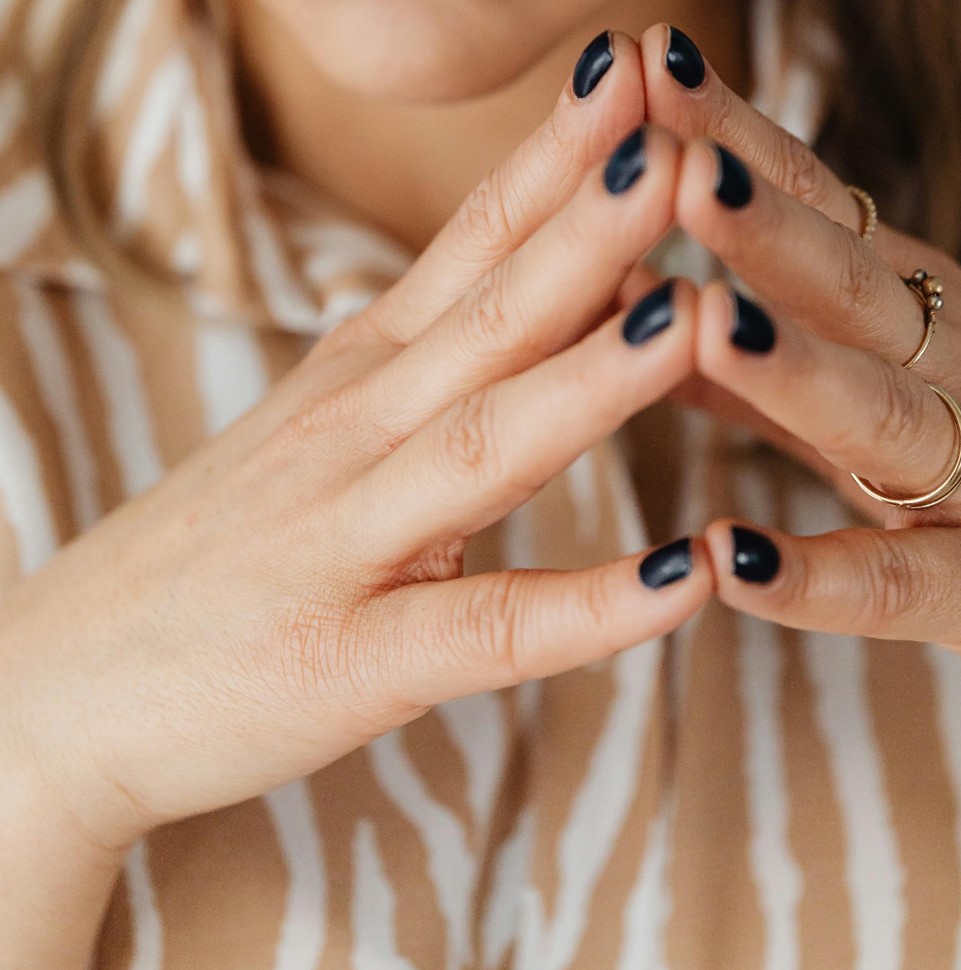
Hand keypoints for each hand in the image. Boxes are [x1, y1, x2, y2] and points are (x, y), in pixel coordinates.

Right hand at [2, 32, 712, 868]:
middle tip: (683, 130)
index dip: (553, 164)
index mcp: (351, 385)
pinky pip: (490, 629)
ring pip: (486, 445)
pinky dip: (593, 606)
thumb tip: (525, 319)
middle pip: (486, 317)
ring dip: (596, 377)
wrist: (60, 696)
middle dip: (590, 222)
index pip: (465, 251)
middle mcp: (350, 441)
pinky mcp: (350, 664)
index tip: (635, 81)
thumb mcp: (306, 443)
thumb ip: (409, 383)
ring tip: (695, 313)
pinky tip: (688, 577)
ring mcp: (345, 548)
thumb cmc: (202, 569)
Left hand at [639, 23, 960, 660]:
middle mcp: (953, 375)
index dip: (737, 145)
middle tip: (671, 162)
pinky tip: (725, 559)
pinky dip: (812, 576)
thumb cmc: (960, 470)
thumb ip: (751, 361)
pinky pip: (898, 585)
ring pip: (884, 416)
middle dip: (766, 228)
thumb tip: (633, 296)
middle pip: (855, 293)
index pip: (821, 212)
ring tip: (705, 324)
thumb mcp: (851, 396)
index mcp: (911, 320)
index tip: (646, 72)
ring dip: (795, 370)